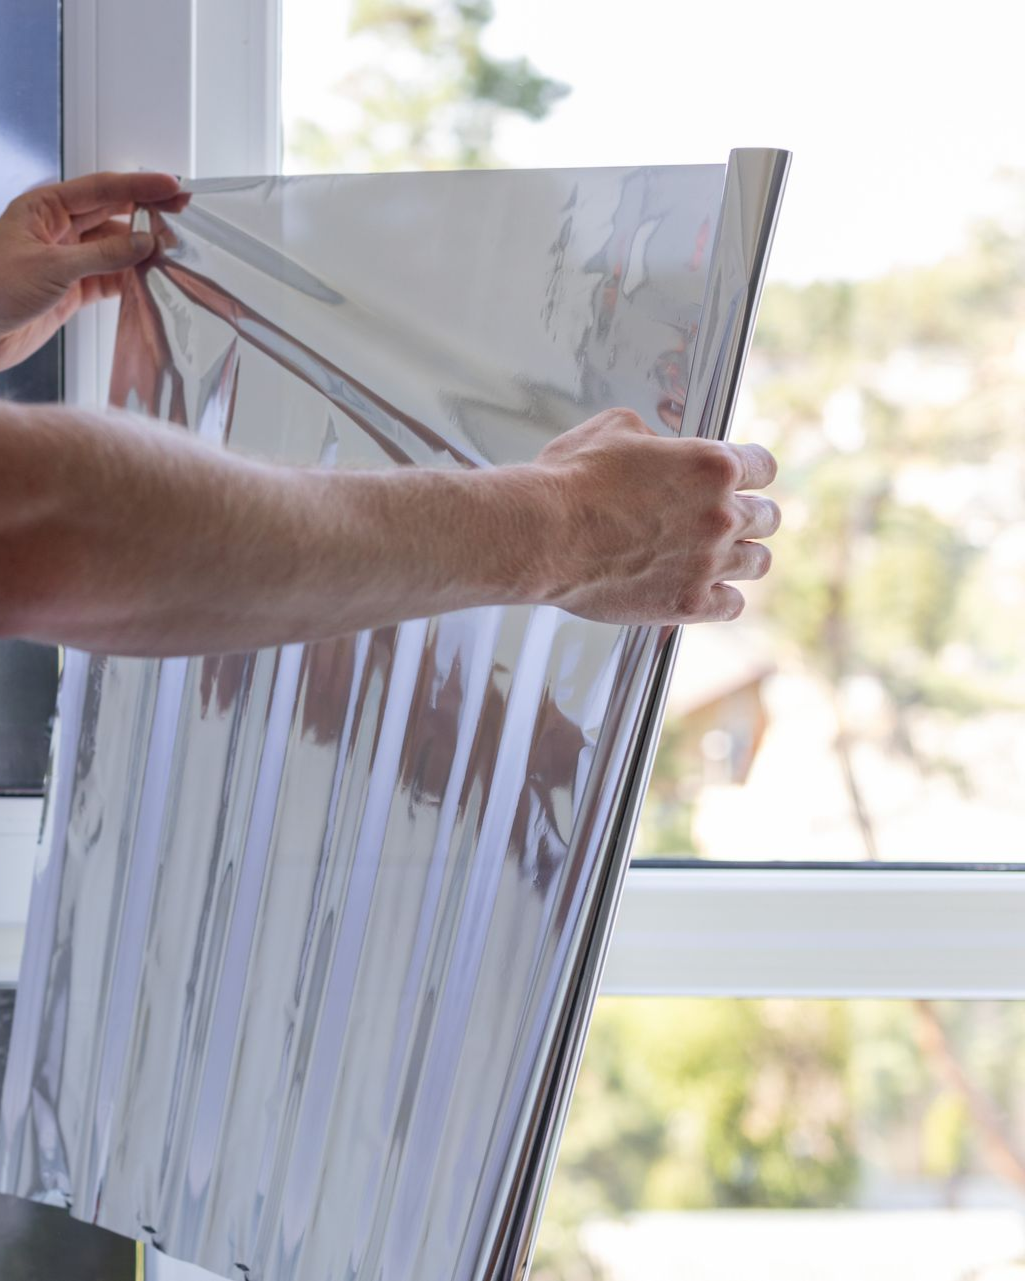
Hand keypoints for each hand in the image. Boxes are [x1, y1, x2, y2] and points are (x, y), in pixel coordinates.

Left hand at [0, 171, 181, 371]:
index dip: (139, 186)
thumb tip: (143, 242)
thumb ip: (102, 255)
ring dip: (142, 250)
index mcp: (45, 207)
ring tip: (172, 252)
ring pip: (116, 247)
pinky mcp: (73, 288)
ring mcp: (68, 259)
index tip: (172, 186)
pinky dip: (132, 279)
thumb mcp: (52, 267)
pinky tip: (151, 279)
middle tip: (183, 212)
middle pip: (112, 213)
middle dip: (148, 212)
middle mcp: (58, 229)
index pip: (101, 189)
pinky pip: (111, 277)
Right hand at [529, 409, 779, 624]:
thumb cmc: (570, 480)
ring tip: (727, 557)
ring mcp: (707, 562)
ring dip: (744, 556)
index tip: (748, 478)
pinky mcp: (687, 603)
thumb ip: (655, 436)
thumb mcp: (615, 429)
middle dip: (752, 514)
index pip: (764, 466)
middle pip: (768, 517)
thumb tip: (660, 447)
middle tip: (738, 519)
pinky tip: (710, 591)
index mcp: (711, 465)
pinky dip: (723, 597)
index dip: (754, 471)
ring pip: (758, 563)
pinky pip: (732, 605)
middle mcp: (720, 514)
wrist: (543, 534)